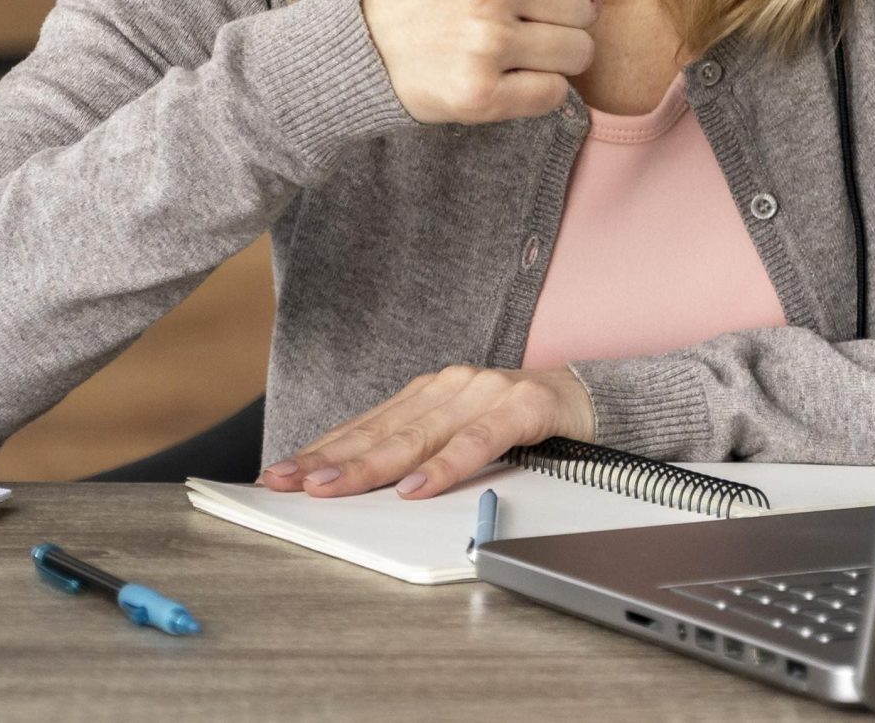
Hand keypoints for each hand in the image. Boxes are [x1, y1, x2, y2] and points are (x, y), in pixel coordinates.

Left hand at [256, 364, 596, 496]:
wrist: (596, 399)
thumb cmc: (523, 423)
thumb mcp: (461, 436)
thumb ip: (419, 452)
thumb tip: (357, 487)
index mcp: (431, 392)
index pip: (366, 425)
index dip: (321, 449)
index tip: (278, 475)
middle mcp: (452, 385)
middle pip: (382, 430)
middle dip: (330, 458)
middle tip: (289, 483)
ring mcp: (486, 391)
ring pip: (420, 434)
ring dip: (371, 464)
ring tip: (333, 486)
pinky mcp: (524, 405)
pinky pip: (478, 440)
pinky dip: (444, 466)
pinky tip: (415, 489)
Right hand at [357, 0, 608, 122]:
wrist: (347, 47)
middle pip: (590, 4)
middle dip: (562, 11)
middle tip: (514, 11)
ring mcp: (487, 40)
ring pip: (579, 50)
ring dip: (551, 52)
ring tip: (507, 41)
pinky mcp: (481, 94)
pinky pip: (555, 94)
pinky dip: (534, 90)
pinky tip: (498, 73)